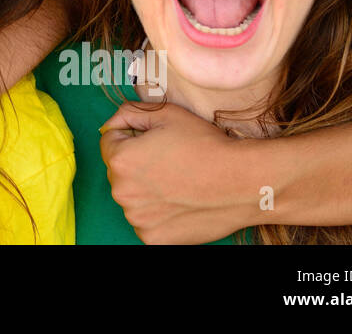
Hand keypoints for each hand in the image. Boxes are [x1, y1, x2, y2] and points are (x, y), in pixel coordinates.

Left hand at [100, 101, 258, 243]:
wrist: (243, 183)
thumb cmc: (205, 145)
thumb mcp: (165, 114)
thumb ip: (129, 112)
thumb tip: (112, 123)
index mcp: (120, 159)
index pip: (109, 141)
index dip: (131, 137)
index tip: (154, 142)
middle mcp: (121, 192)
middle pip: (118, 171)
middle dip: (136, 164)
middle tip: (170, 162)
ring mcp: (137, 219)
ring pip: (132, 197)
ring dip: (145, 190)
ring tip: (177, 183)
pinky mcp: (152, 239)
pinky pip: (145, 221)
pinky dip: (157, 214)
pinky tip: (179, 203)